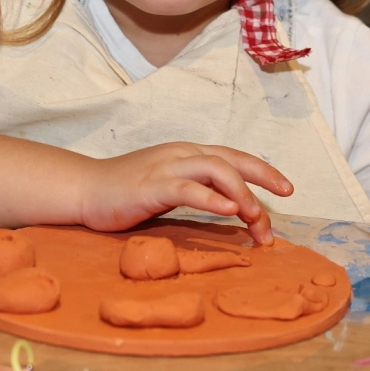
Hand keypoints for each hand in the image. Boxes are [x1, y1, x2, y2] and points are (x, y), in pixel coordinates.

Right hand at [77, 143, 292, 245]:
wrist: (83, 190)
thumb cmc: (124, 193)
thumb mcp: (168, 187)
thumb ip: (196, 190)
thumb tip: (231, 207)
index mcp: (186, 154)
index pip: (232, 156)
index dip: (263, 170)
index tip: (286, 189)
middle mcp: (180, 155)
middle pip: (231, 159)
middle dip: (262, 179)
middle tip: (280, 204)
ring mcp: (165, 168)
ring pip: (215, 169)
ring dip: (241, 192)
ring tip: (255, 217)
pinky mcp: (150, 186)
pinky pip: (187, 188)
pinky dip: (211, 197)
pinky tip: (227, 210)